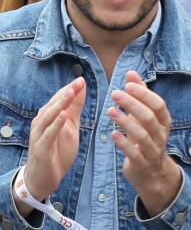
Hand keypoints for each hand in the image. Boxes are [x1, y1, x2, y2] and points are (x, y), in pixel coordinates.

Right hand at [24, 77, 85, 199]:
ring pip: (48, 117)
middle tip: (78, 82)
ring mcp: (39, 136)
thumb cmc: (57, 150)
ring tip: (70, 94)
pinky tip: (63, 116)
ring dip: (60, 105)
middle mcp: (41, 123)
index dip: (70, 89)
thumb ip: (75, 108)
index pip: (59, 98)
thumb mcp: (71, 126)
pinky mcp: (41, 149)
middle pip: (53, 105)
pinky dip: (55, 125)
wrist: (43, 179)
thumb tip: (81, 87)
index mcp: (49, 116)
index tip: (81, 79)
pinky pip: (48, 135)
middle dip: (66, 93)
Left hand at [108, 71, 181, 217]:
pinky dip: (123, 143)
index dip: (144, 94)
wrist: (152, 173)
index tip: (127, 85)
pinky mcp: (141, 163)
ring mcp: (153, 150)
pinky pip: (133, 153)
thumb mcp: (145, 115)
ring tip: (109, 111)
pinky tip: (112, 134)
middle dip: (132, 104)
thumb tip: (130, 73)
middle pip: (149, 117)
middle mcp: (161, 134)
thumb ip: (139, 94)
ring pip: (141, 134)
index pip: (158, 104)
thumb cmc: (147, 137)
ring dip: (125, 121)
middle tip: (115, 94)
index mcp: (164, 120)